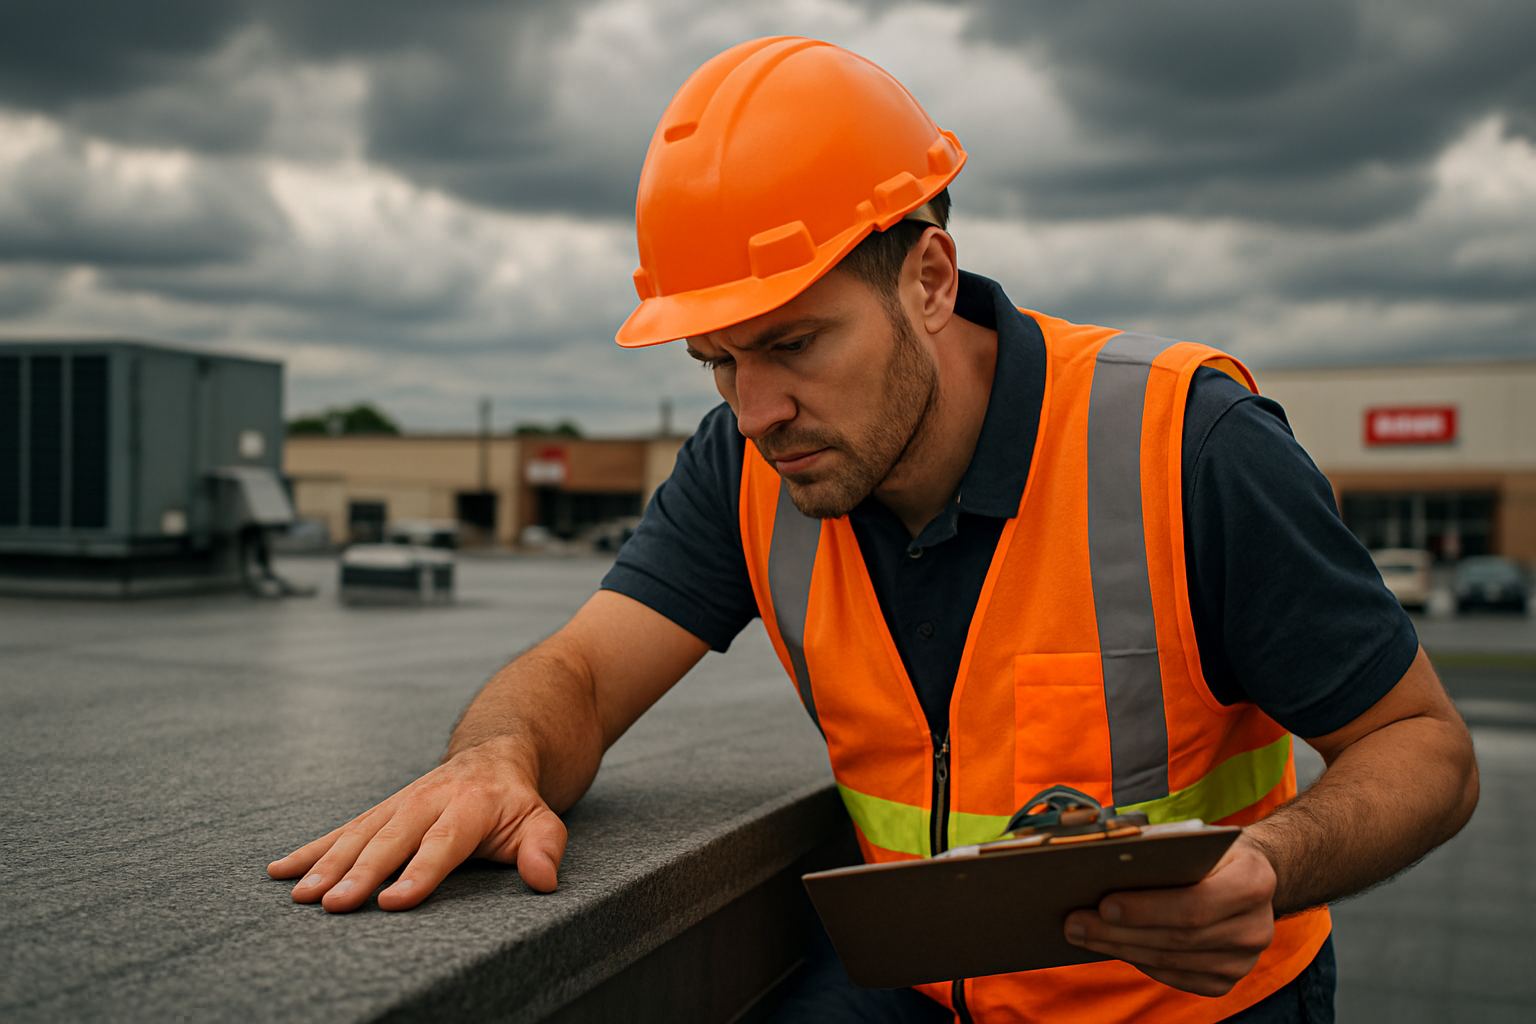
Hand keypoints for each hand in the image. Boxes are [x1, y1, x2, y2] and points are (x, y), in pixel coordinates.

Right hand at [266, 738, 567, 912]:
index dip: (418, 873)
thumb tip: (544, 880)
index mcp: (469, 805)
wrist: (493, 756)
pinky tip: (280, 871)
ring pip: (359, 834)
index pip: (442, 843)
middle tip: (333, 903)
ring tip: (301, 895)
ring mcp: (400, 803)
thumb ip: (544, 848)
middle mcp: (428, 799)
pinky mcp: (381, 810)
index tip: (391, 903)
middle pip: (391, 839)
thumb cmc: (516, 802)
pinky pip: (342, 830)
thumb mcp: (542, 820)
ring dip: (327, 864)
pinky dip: (310, 850)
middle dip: (360, 871)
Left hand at [1062, 838, 1276, 995]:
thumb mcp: (1196, 839)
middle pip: (1178, 938)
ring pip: (1171, 961)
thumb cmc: (1209, 851)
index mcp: (1254, 881)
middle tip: (1074, 923)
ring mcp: (1244, 960)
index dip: (1148, 909)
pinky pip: (1174, 976)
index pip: (1196, 905)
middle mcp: (1256, 926)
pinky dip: (1138, 960)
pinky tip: (1110, 945)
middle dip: (1119, 932)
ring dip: (1119, 948)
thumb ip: (1161, 851)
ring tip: (1080, 933)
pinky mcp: (1225, 979)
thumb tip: (1100, 864)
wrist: (1249, 876)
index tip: (1104, 905)